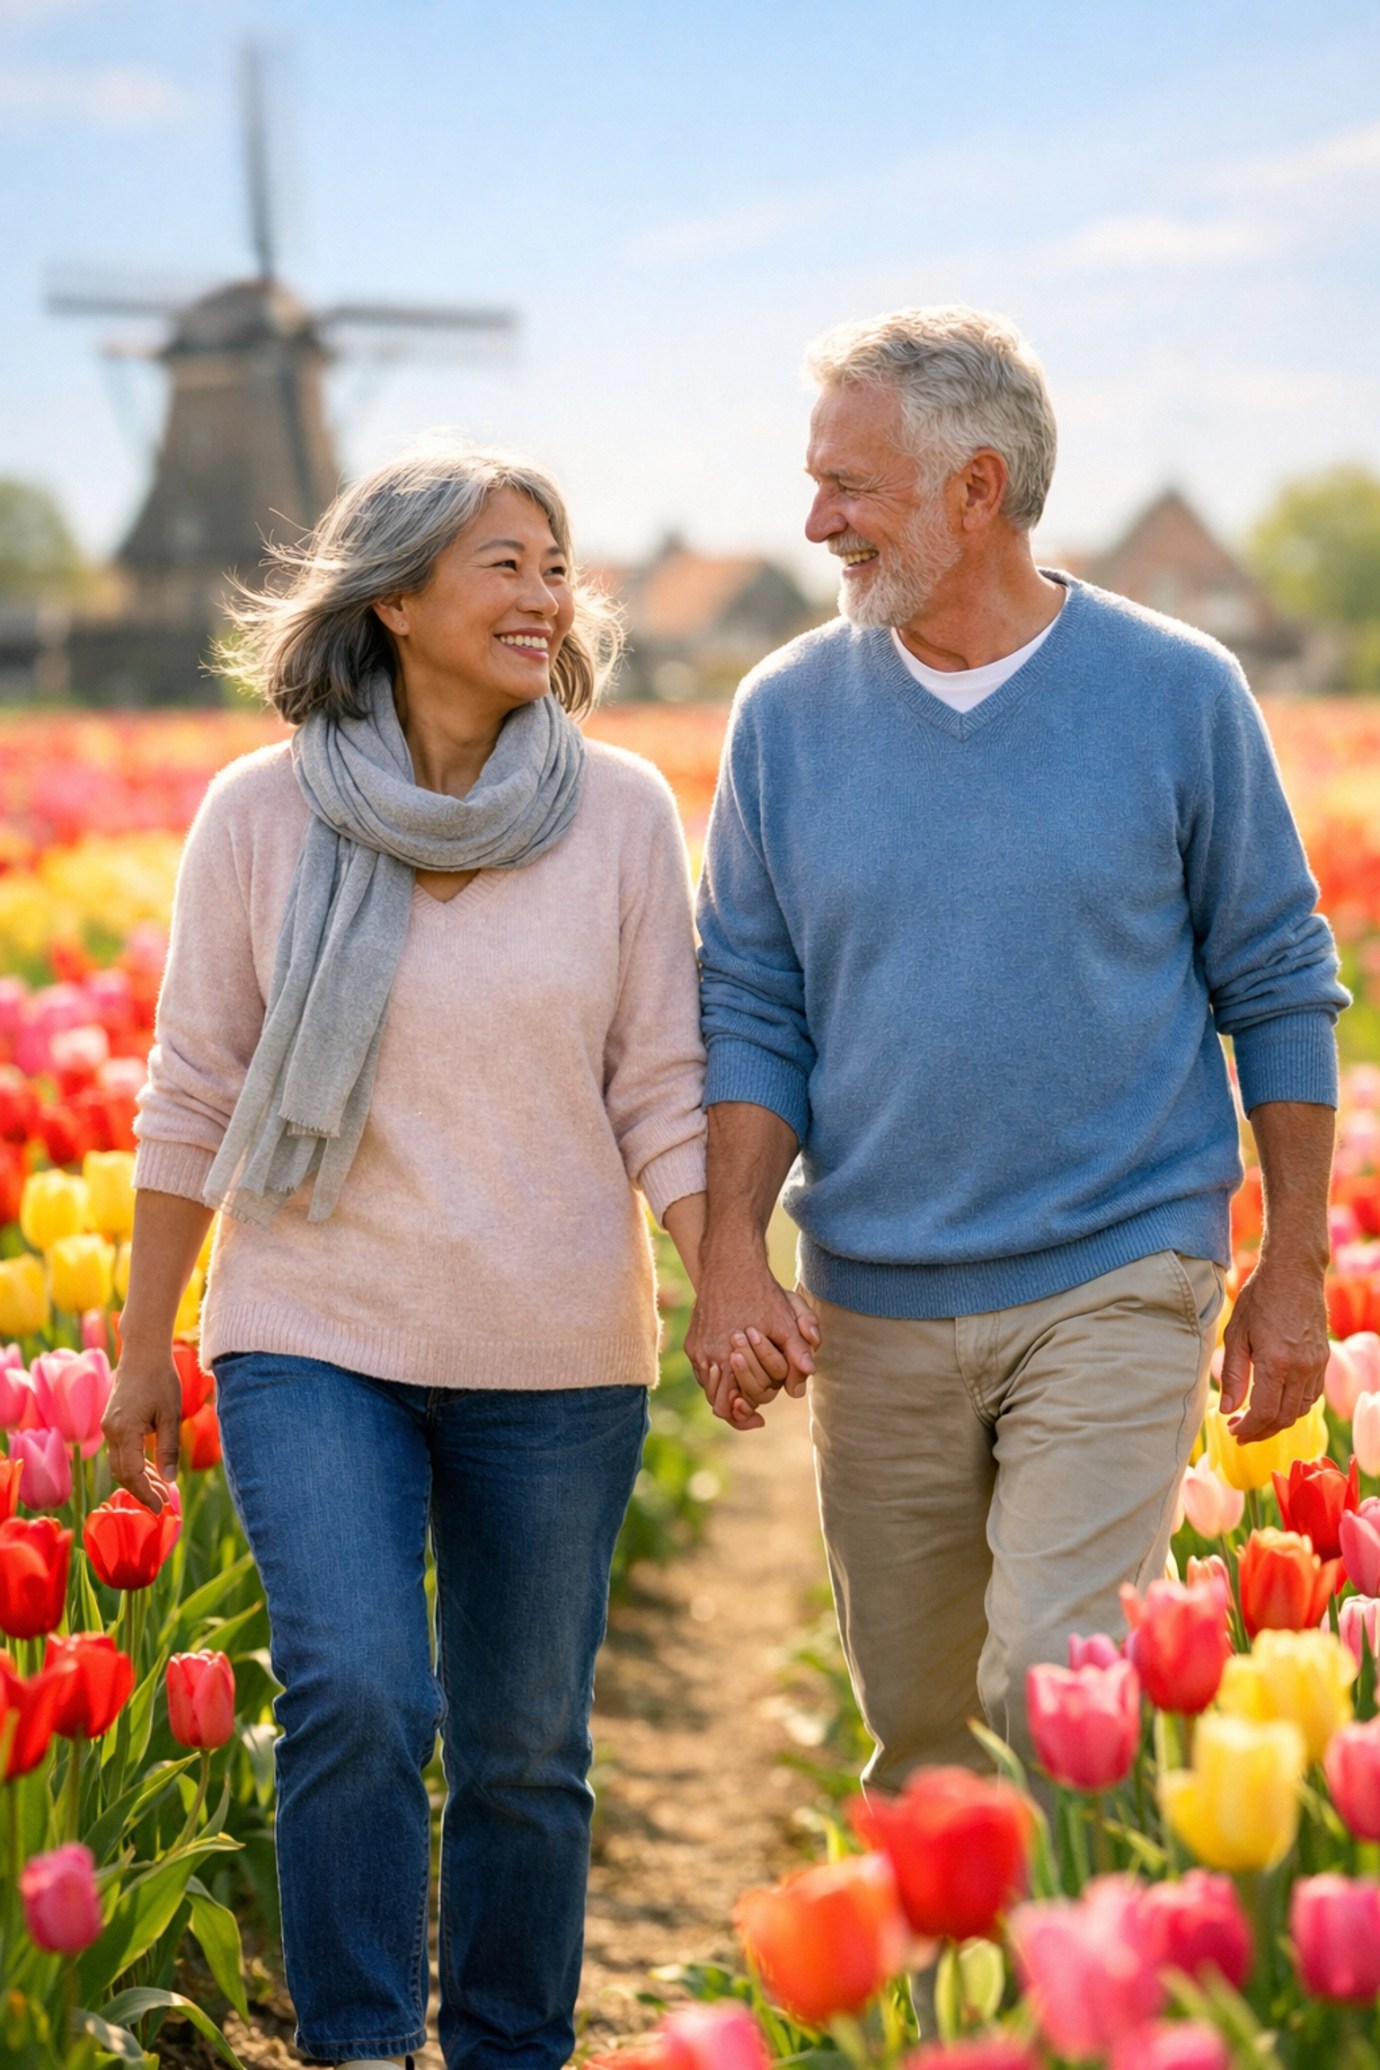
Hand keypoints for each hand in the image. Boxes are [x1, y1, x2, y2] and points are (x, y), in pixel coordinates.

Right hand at [102, 1350, 181, 1510]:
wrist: (143, 1351)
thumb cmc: (160, 1379)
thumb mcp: (170, 1415)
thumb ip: (169, 1448)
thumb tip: (168, 1480)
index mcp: (124, 1431)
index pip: (131, 1474)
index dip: (145, 1493)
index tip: (160, 1507)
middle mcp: (111, 1431)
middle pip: (122, 1472)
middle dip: (141, 1490)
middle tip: (163, 1503)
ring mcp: (109, 1425)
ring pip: (120, 1462)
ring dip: (138, 1477)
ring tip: (161, 1489)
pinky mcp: (112, 1420)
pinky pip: (121, 1450)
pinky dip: (134, 1462)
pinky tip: (151, 1468)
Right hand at [686, 1249, 820, 1428]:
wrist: (731, 1264)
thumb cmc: (761, 1293)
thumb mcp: (785, 1321)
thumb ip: (796, 1351)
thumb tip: (806, 1378)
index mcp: (728, 1359)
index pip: (728, 1408)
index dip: (742, 1418)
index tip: (758, 1420)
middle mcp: (707, 1357)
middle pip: (717, 1401)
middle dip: (736, 1405)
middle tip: (752, 1409)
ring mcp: (696, 1349)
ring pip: (708, 1385)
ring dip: (726, 1390)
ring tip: (744, 1390)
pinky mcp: (692, 1340)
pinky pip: (702, 1369)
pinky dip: (717, 1374)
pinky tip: (734, 1368)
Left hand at [1220, 1256, 1328, 1443]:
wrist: (1294, 1274)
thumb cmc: (1260, 1299)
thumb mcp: (1236, 1334)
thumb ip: (1234, 1375)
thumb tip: (1228, 1410)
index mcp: (1277, 1362)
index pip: (1265, 1412)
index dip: (1249, 1429)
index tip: (1234, 1432)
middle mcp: (1302, 1368)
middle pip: (1285, 1417)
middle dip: (1262, 1431)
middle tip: (1240, 1432)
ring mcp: (1317, 1364)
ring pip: (1300, 1409)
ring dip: (1279, 1420)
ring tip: (1255, 1419)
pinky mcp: (1324, 1359)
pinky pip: (1312, 1394)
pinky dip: (1294, 1405)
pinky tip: (1276, 1400)